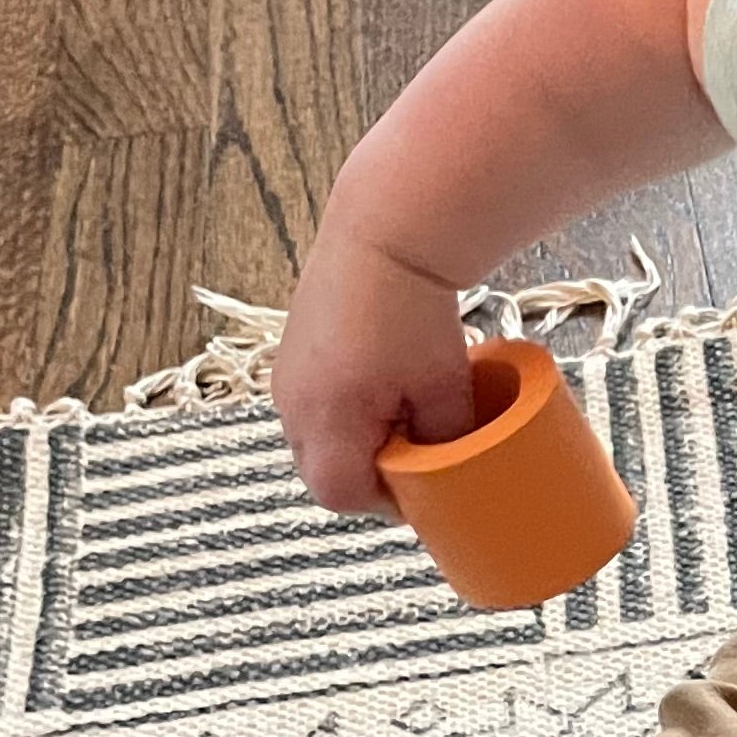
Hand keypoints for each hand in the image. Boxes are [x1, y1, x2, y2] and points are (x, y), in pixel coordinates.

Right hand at [270, 229, 479, 514]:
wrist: (386, 233)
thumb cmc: (416, 312)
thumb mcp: (445, 387)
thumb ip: (446, 441)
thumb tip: (452, 473)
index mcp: (325, 419)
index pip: (341, 494)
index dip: (384, 503)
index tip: (422, 492)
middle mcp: (291, 402)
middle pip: (320, 471)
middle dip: (366, 476)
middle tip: (413, 462)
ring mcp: (285, 374)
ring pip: (314, 437)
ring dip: (353, 442)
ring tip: (399, 418)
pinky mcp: (292, 349)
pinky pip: (311, 404)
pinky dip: (342, 412)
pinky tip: (379, 388)